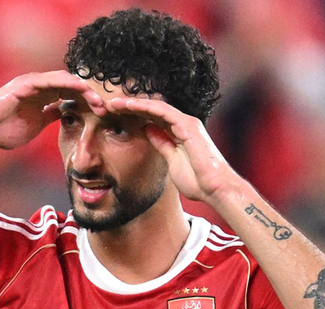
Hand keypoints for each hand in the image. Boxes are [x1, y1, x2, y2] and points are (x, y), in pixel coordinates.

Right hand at [0, 71, 106, 148]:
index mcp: (43, 96)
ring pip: (65, 80)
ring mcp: (33, 83)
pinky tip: (81, 89)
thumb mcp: (36, 124)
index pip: (71, 95)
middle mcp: (40, 86)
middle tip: (106, 108)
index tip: (102, 114)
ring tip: (98, 100)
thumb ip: (51, 116)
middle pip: (72, 86)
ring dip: (83, 90)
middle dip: (91, 96)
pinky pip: (50, 80)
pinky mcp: (26, 84)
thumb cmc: (4, 129)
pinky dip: (67, 83)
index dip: (88, 102)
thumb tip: (66, 113)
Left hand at [106, 97, 237, 204]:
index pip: (153, 118)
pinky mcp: (188, 126)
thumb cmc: (197, 181)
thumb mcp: (171, 160)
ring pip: (155, 106)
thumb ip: (162, 144)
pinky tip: (129, 105)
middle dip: (130, 107)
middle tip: (109, 105)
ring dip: (133, 103)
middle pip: (152, 110)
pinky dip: (145, 106)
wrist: (215, 189)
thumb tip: (149, 131)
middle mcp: (184, 124)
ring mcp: (187, 123)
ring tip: (113, 102)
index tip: (114, 116)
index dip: (134, 115)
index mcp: (180, 132)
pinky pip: (162, 111)